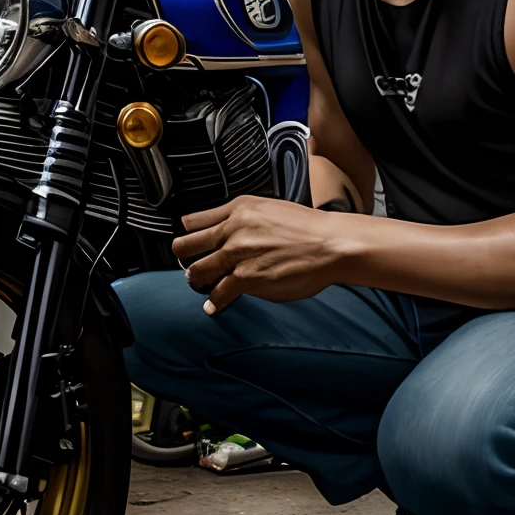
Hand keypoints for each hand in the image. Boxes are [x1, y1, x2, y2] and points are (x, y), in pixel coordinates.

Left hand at [173, 196, 347, 312]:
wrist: (331, 243)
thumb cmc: (309, 228)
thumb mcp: (270, 208)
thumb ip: (244, 216)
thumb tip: (227, 229)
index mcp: (239, 208)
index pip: (193, 221)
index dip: (188, 234)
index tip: (188, 242)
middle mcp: (234, 228)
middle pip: (186, 245)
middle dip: (183, 257)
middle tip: (188, 264)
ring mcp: (238, 254)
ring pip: (197, 271)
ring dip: (196, 280)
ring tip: (200, 284)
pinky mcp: (247, 277)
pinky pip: (218, 293)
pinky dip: (213, 302)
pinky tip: (212, 307)